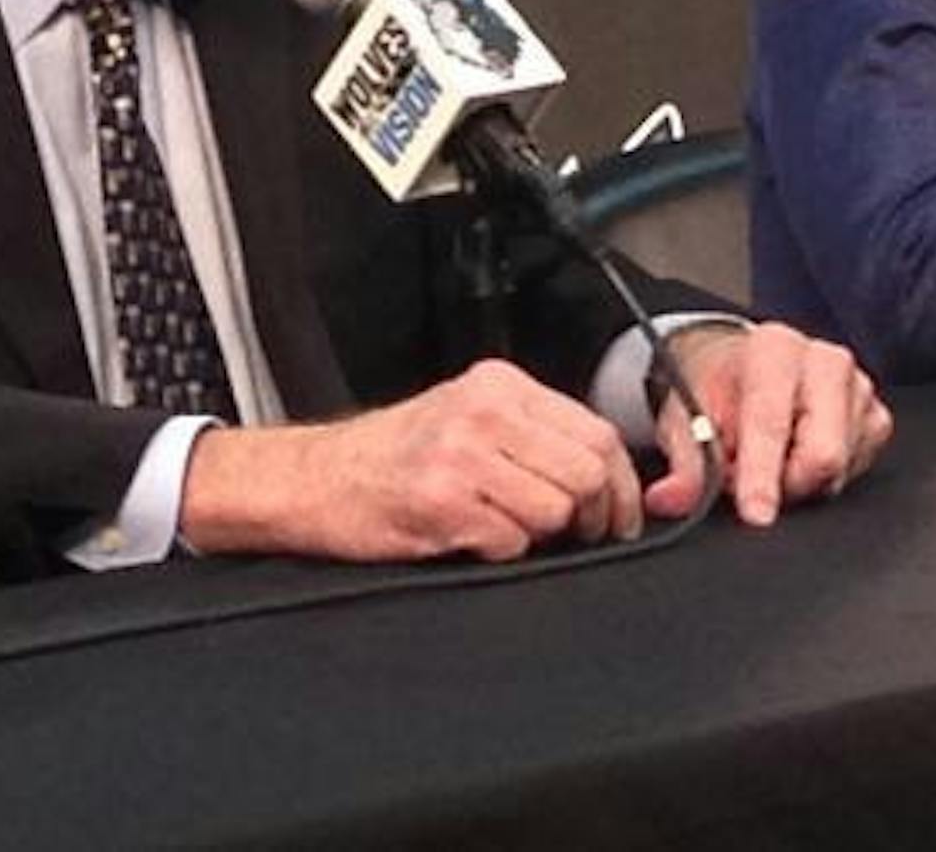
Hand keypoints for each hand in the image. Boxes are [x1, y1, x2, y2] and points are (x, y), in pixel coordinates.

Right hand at [177, 359, 641, 562]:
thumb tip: (607, 476)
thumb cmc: (392, 457)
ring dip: (539, 536)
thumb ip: (531, 433)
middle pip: (586, 472)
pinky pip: (509, 541)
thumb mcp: (467, 417)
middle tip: (576, 536)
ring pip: (554, 509)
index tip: (621, 516)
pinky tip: (467, 538)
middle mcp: (483, 410)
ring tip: (501, 529)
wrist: (313, 478)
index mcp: (500, 385)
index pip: (596, 432)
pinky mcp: (440, 500)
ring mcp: (461, 453)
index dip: (621, 485)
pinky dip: (499, 551)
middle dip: (592, 516)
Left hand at [643, 321, 892, 526]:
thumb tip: (671, 499)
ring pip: (841, 468)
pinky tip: (800, 458)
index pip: (773, 422)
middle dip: (785, 483)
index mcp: (774, 349)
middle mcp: (824, 361)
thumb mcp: (685, 423)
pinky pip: (858, 471)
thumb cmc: (716, 391)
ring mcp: (858, 388)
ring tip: (774, 461)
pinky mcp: (877, 417)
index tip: (756, 513)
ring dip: (801, 481)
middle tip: (752, 483)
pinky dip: (825, 479)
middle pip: (824, 453)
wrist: (740, 370)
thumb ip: (684, 465)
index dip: (762, 475)